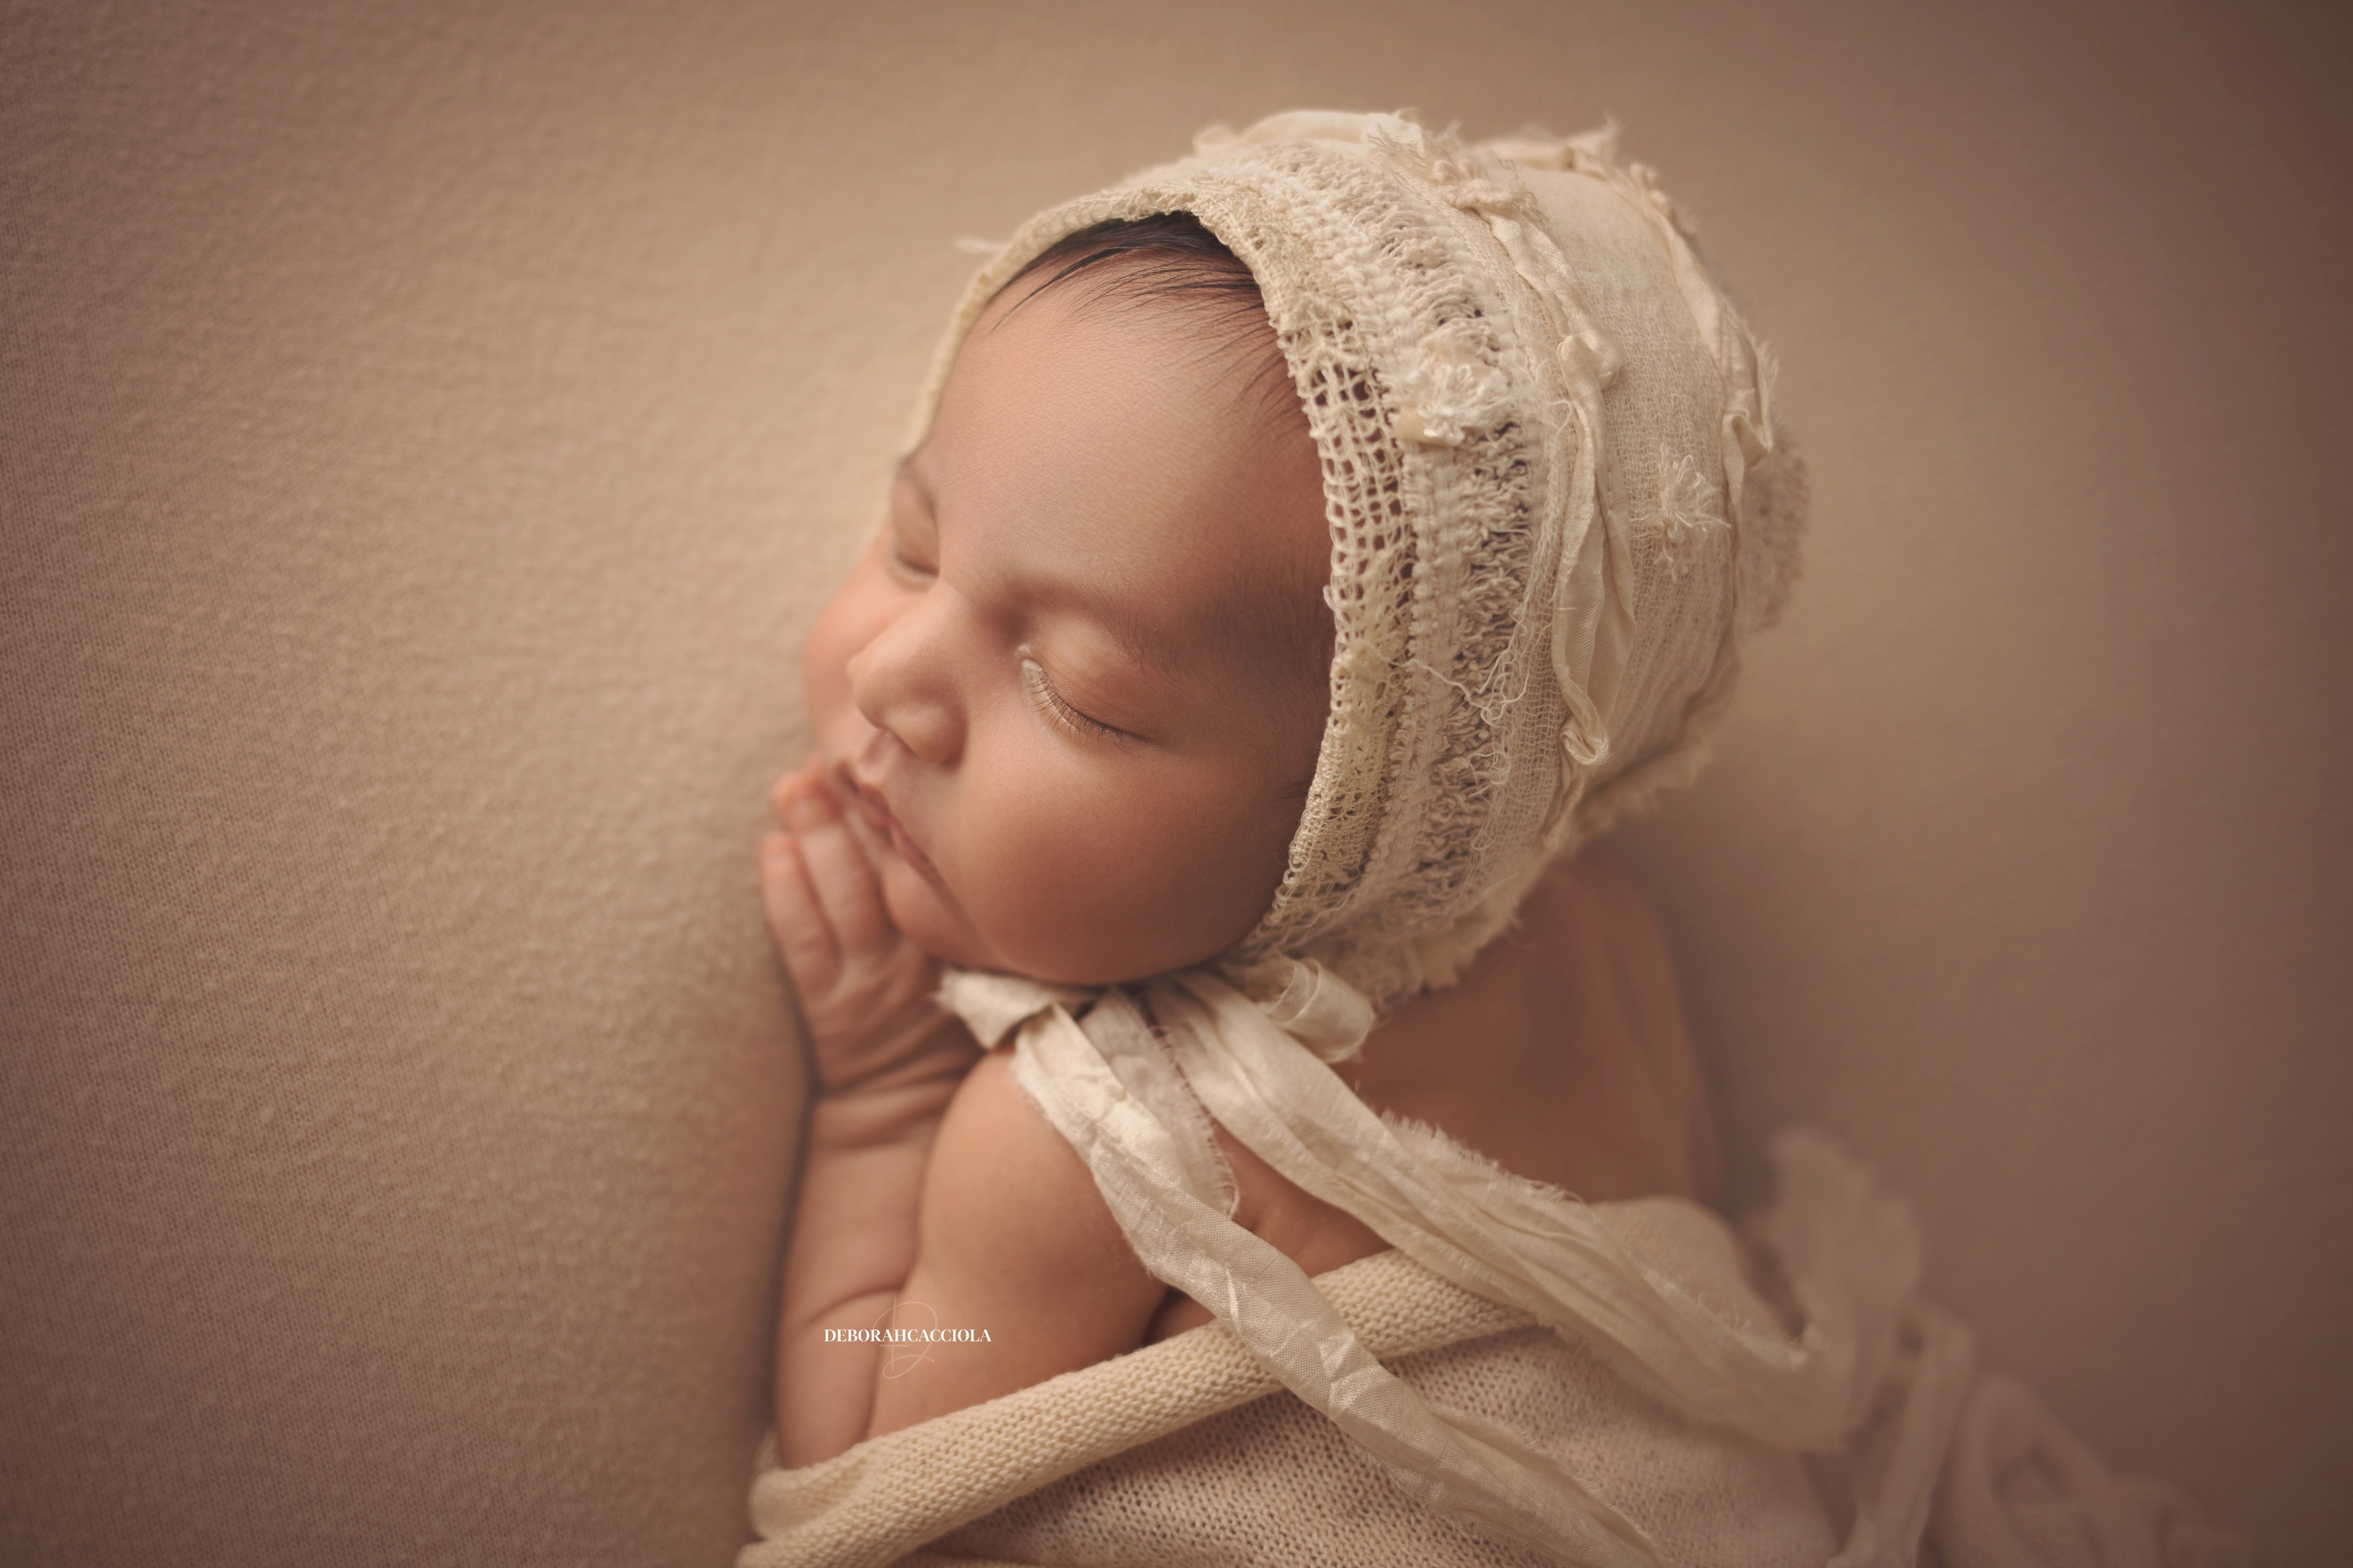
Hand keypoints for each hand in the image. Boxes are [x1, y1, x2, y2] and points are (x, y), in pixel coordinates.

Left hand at [760, 759, 975, 1095]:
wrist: (908, 1117)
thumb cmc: (954, 1039)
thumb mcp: (992, 978)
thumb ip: (980, 919)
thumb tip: (966, 835)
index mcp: (964, 941)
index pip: (935, 866)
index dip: (910, 811)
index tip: (893, 758)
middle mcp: (920, 956)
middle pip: (887, 868)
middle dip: (856, 808)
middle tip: (831, 753)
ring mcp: (872, 982)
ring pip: (844, 896)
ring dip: (816, 836)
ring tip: (794, 785)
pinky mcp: (828, 1007)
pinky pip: (805, 945)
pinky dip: (787, 896)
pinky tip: (774, 850)